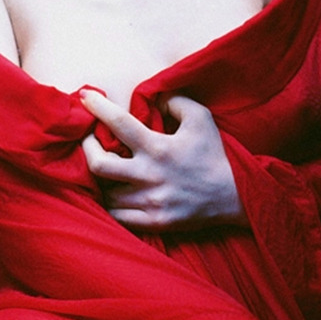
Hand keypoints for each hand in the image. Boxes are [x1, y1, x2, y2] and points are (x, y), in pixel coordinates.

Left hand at [80, 89, 245, 230]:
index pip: (119, 123)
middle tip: (90, 141)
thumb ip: (176, 101)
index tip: (84, 97)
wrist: (236, 197)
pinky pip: (117, 217)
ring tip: (103, 169)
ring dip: (100, 179)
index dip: (97, 107)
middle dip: (87, 149)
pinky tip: (112, 194)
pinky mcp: (154, 222)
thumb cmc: (214, 155)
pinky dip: (109, 205)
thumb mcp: (201, 118)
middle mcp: (150, 175)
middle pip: (98, 164)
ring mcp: (150, 202)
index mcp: (158, 147)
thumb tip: (153, 99)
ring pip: (105, 193)